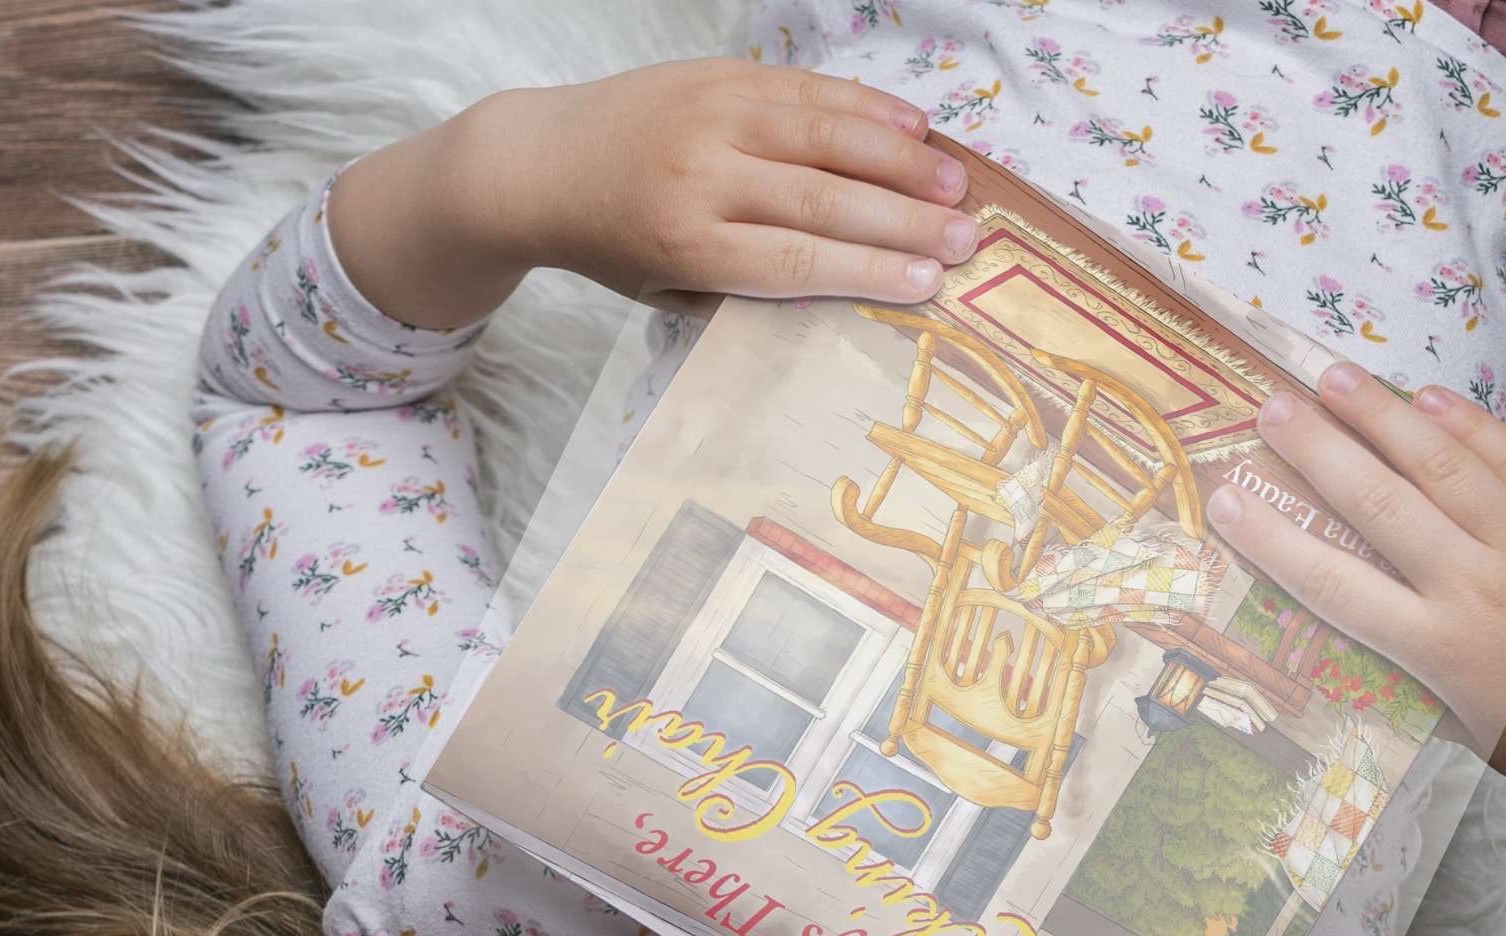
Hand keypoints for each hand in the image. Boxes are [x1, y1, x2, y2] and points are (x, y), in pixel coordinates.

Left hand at [330, 59, 977, 329]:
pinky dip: (862, 107)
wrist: (540, 163)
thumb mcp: (666, 293)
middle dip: (902, 223)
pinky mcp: (718, 73)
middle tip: (966, 242)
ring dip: (899, 161)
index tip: (927, 286)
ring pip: (824, 135)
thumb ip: (741, 291)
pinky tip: (911, 128)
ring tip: (954, 187)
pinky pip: (804, 89)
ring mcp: (712, 115)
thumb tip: (840, 288)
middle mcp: (701, 175)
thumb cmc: (612, 246)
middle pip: (823, 201)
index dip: (868, 273)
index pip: (796, 262)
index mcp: (686, 244)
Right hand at [1205, 361, 1505, 830]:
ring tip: (1337, 378)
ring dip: (1385, 417)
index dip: (1275, 541)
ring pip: (1447, 467)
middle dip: (1321, 450)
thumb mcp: (1464, 726)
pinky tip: (1431, 398)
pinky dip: (1472, 426)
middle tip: (1275, 407)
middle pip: (1383, 505)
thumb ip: (1409, 680)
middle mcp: (1480, 588)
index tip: (1228, 502)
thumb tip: (1349, 642)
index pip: (1335, 586)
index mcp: (1441, 649)